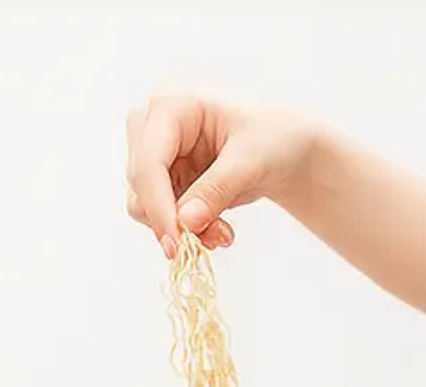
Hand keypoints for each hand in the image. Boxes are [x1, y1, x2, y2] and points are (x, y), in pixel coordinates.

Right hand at [124, 91, 321, 256]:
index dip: (159, 205)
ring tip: (223, 234)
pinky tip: (218, 230)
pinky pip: (161, 213)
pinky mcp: (163, 177)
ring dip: (182, 228)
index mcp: (171, 105)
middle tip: (215, 239)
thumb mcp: (252, 161)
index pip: (150, 161)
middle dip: (174, 219)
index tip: (176, 244)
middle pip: (140, 184)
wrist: (285, 149)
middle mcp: (153, 125)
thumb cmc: (273, 138)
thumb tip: (184, 223)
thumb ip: (216, 190)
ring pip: (145, 203)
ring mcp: (155, 152)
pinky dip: (187, 228)